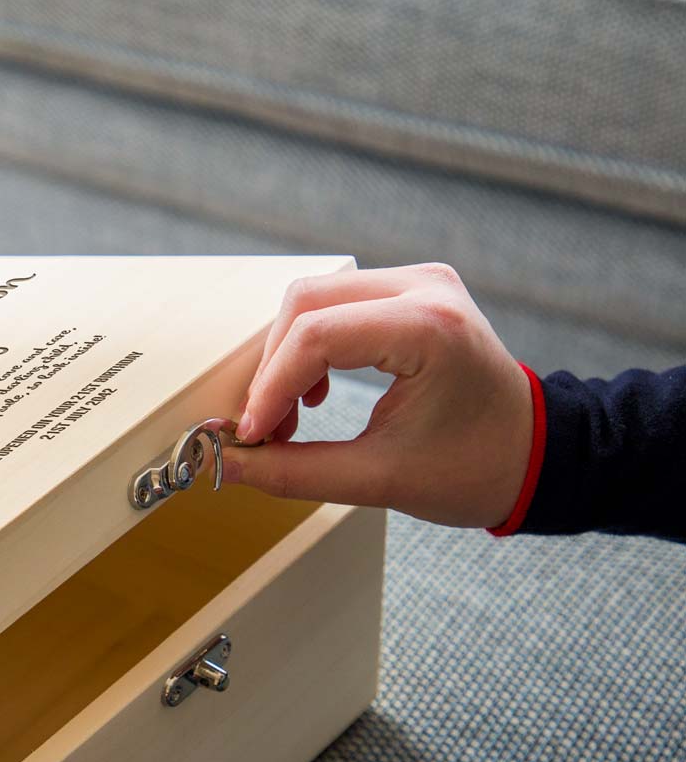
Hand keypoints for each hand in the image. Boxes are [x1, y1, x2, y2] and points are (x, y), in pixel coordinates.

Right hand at [226, 263, 534, 527]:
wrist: (535, 455)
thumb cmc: (476, 469)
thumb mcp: (378, 480)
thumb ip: (292, 472)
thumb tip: (226, 464)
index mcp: (430, 329)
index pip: (315, 336)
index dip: (270, 388)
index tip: (251, 436)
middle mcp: (425, 287)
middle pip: (305, 304)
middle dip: (271, 371)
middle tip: (265, 430)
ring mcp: (420, 281)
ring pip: (314, 299)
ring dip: (286, 358)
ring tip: (287, 419)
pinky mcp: (412, 291)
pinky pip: (336, 304)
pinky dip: (310, 348)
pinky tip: (313, 396)